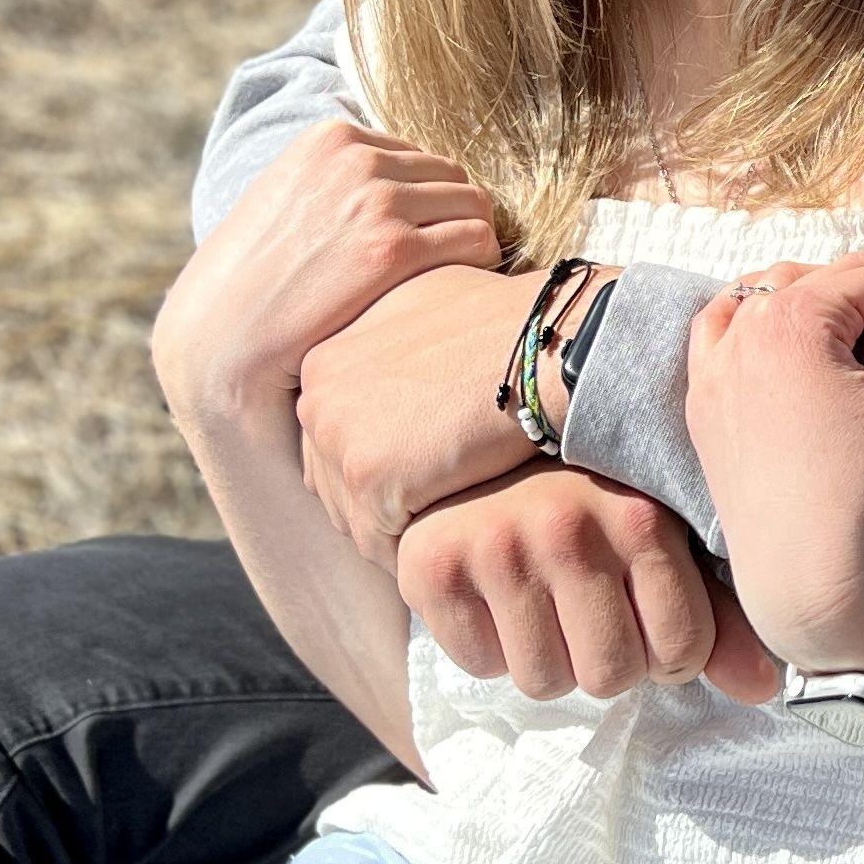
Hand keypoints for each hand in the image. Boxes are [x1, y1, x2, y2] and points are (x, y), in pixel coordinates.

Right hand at [152, 125, 500, 435]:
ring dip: (472, 244)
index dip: (427, 205)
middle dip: (453, 222)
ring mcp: (376, 201)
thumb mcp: (287, 200)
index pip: (420, 158)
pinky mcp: (393, 250)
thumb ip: (336, 179)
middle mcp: (355, 158)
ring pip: (475, 206)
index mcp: (330, 138)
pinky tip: (459, 297)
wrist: (221, 337)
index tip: (420, 243)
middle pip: (453, 178)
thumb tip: (396, 179)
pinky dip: (482, 267)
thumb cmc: (254, 282)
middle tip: (446, 268)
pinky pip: (478, 241)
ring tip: (452, 284)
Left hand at [293, 264, 552, 551]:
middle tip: (430, 524)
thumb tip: (399, 379)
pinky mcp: (369, 475)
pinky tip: (454, 552)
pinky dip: (415, 554)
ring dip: (396, 535)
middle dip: (377, 507)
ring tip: (445, 545)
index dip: (378, 466)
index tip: (419, 486)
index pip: (333, 439)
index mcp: (327, 360)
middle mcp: (319, 397)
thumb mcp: (429, 309)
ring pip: (355, 516)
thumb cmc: (508, 325)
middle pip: (334, 480)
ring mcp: (339, 436)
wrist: (545, 344)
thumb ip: (392, 347)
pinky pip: (381, 540)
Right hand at [395, 468, 777, 704]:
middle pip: (611, 676)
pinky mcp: (431, 570)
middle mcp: (566, 528)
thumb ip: (719, 616)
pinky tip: (499, 596)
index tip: (652, 621)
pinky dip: (491, 647)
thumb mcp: (666, 542)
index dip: (671, 655)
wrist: (479, 459)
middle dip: (609, 662)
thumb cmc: (591, 508)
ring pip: (544, 682)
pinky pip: (480, 666)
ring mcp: (494, 548)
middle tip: (593, 614)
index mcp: (639, 517)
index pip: (681, 651)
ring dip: (550, 658)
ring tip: (547, 602)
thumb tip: (762, 689)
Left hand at [684, 256, 863, 673]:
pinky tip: (786, 343)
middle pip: (827, 279)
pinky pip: (720, 332)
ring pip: (768, 294)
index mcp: (792, 319)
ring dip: (819, 299)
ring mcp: (713, 367)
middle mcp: (740, 330)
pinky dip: (755, 323)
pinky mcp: (704, 403)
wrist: (808, 578)